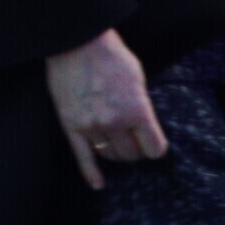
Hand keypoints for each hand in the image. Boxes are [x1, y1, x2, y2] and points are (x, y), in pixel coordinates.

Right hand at [45, 29, 167, 189]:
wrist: (75, 40)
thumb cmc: (110, 54)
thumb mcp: (138, 77)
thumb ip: (141, 106)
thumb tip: (144, 127)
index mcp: (136, 109)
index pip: (154, 149)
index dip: (154, 146)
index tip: (151, 142)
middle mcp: (114, 121)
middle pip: (131, 155)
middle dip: (134, 148)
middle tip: (132, 138)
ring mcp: (90, 125)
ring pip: (110, 155)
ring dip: (115, 151)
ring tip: (115, 141)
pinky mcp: (70, 124)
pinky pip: (83, 157)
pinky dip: (91, 174)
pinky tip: (98, 185)